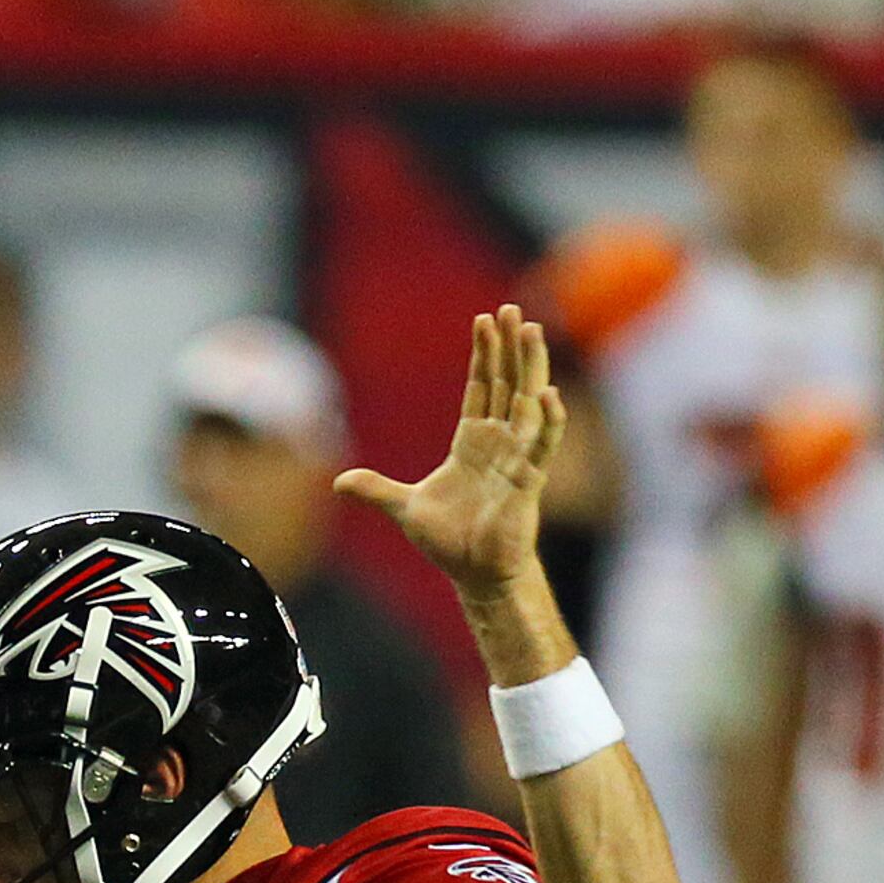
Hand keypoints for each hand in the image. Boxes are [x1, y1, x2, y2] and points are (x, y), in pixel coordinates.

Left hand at [334, 306, 562, 602]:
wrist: (475, 574)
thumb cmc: (449, 540)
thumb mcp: (404, 508)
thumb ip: (375, 489)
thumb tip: (338, 481)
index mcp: (473, 442)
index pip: (481, 387)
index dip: (483, 355)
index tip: (484, 321)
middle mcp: (500, 442)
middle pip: (507, 383)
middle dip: (509, 346)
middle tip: (510, 308)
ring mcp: (517, 458)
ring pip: (529, 402)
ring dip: (530, 367)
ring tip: (531, 331)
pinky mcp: (528, 481)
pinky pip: (541, 444)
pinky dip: (546, 420)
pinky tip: (545, 393)